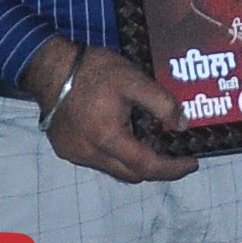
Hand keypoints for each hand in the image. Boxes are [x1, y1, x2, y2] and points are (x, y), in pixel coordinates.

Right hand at [35, 40, 196, 184]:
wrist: (49, 68)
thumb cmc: (92, 71)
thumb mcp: (134, 79)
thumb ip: (161, 103)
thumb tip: (182, 125)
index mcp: (107, 137)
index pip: (146, 166)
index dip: (172, 169)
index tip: (192, 162)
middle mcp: (89, 154)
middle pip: (131, 175)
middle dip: (156, 168)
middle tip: (174, 153)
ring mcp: (74, 154)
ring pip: (113, 170)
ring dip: (134, 162)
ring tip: (151, 143)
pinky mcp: (66, 149)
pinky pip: (97, 161)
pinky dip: (115, 155)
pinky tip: (123, 136)